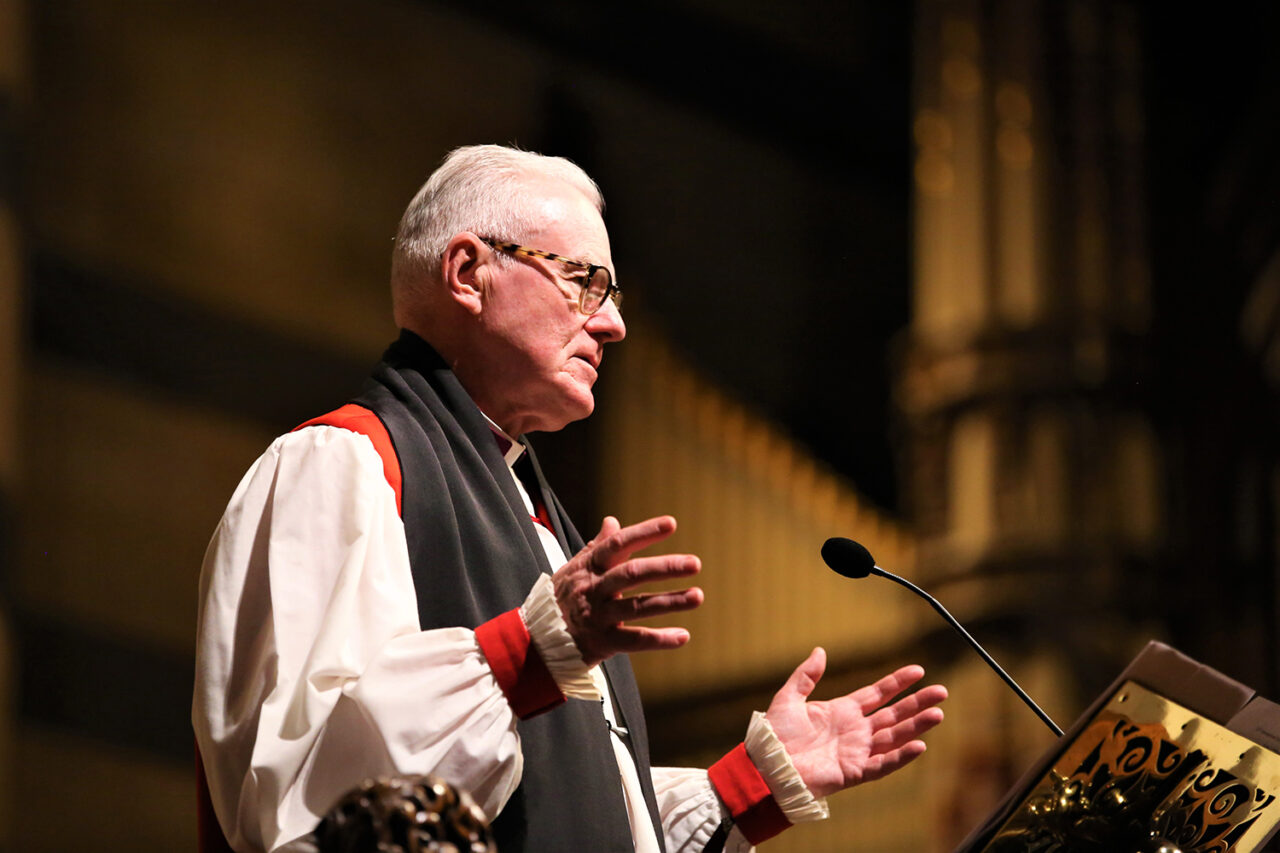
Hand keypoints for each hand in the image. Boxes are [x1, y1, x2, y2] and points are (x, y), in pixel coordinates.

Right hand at [553, 515, 703, 666]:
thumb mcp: (573, 569)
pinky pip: (635, 641)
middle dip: (665, 567)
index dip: (644, 533)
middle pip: (632, 574)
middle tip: (694, 563)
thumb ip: (596, 547)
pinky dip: (660, 639)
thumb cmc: (561, 599)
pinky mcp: (603, 642)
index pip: (618, 545)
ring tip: (697, 596)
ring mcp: (599, 616)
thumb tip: (612, 521)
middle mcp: (595, 589)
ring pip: (638, 607)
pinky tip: (683, 636)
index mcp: (590, 567)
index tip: (671, 524)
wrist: (536, 640)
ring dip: (670, 601)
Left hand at [766, 647, 946, 797]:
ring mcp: (857, 752)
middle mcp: (855, 731)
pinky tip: (919, 745)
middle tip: (942, 692)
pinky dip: (900, 756)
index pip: (877, 694)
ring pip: (894, 737)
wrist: (767, 766)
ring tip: (938, 714)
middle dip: (917, 703)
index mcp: (842, 711)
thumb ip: (806, 676)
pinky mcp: (854, 772)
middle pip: (893, 714)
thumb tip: (820, 650)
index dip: (898, 682)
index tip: (919, 671)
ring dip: (916, 726)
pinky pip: (882, 764)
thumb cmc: (774, 735)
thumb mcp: (789, 698)